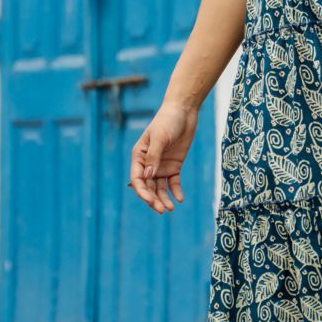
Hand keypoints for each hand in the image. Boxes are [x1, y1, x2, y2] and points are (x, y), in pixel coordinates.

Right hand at [130, 99, 198, 213]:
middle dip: (153, 199)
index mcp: (139, 156)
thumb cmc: (167, 121)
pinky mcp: (174, 166)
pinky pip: (173, 182)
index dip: (142, 192)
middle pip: (148, 186)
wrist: (183, 112)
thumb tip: (148, 176)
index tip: (150, 201)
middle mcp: (148, 164)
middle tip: (162, 210)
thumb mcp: (160, 137)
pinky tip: (180, 199)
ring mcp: (161, 166)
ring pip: (160, 187)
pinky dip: (175, 191)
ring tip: (170, 209)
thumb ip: (154, 156)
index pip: (137, 179)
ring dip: (163, 199)